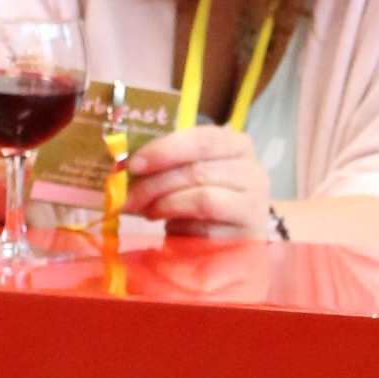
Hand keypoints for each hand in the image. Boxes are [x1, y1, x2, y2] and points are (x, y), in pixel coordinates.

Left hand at [123, 122, 274, 241]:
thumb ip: (170, 163)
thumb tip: (125, 166)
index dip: (166, 149)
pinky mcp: (246, 235)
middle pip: (198, 171)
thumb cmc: (209, 198)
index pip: (203, 139)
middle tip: (126, 195)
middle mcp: (253, 172)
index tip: (134, 163)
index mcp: (238, 146)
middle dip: (155, 183)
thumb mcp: (192, 172)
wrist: (236, 238)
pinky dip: (180, 226)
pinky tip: (166, 225)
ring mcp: (253, 205)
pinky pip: (205, 228)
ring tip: (144, 210)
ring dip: (164, 204)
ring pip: (201, 198)